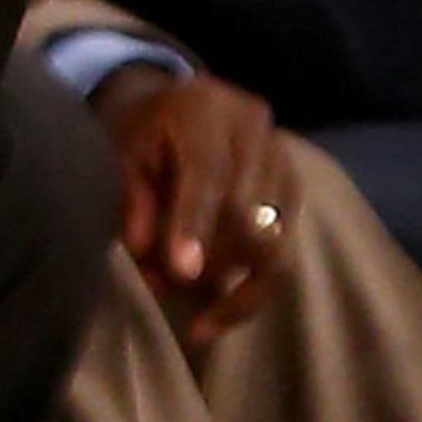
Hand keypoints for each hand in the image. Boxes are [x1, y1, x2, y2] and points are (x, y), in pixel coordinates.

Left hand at [92, 62, 296, 342]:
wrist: (185, 102)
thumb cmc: (150, 130)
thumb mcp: (127, 152)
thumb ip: (135, 197)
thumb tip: (144, 250)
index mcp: (206, 108)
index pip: (208, 170)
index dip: (195, 223)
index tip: (183, 272)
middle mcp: (255, 129)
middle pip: (249, 210)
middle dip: (211, 263)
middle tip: (163, 290)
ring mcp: (282, 158)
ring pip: (276, 238)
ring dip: (236, 287)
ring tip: (198, 319)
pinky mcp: (294, 188)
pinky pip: (285, 250)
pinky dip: (254, 289)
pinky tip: (220, 314)